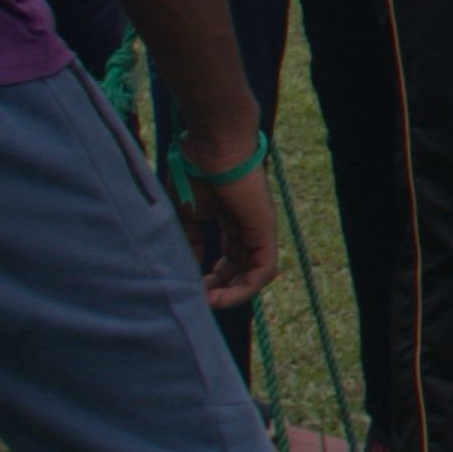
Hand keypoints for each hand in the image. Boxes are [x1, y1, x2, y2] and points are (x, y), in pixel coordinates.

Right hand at [175, 143, 280, 306]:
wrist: (212, 149)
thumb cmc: (196, 173)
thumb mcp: (187, 215)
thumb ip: (191, 241)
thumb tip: (190, 267)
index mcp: (232, 221)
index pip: (228, 259)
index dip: (211, 278)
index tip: (189, 287)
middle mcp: (248, 229)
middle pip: (241, 270)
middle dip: (220, 289)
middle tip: (198, 300)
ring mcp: (259, 230)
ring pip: (253, 275)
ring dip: (231, 294)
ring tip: (207, 302)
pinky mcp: (265, 232)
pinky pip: (263, 270)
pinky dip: (245, 288)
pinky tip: (221, 296)